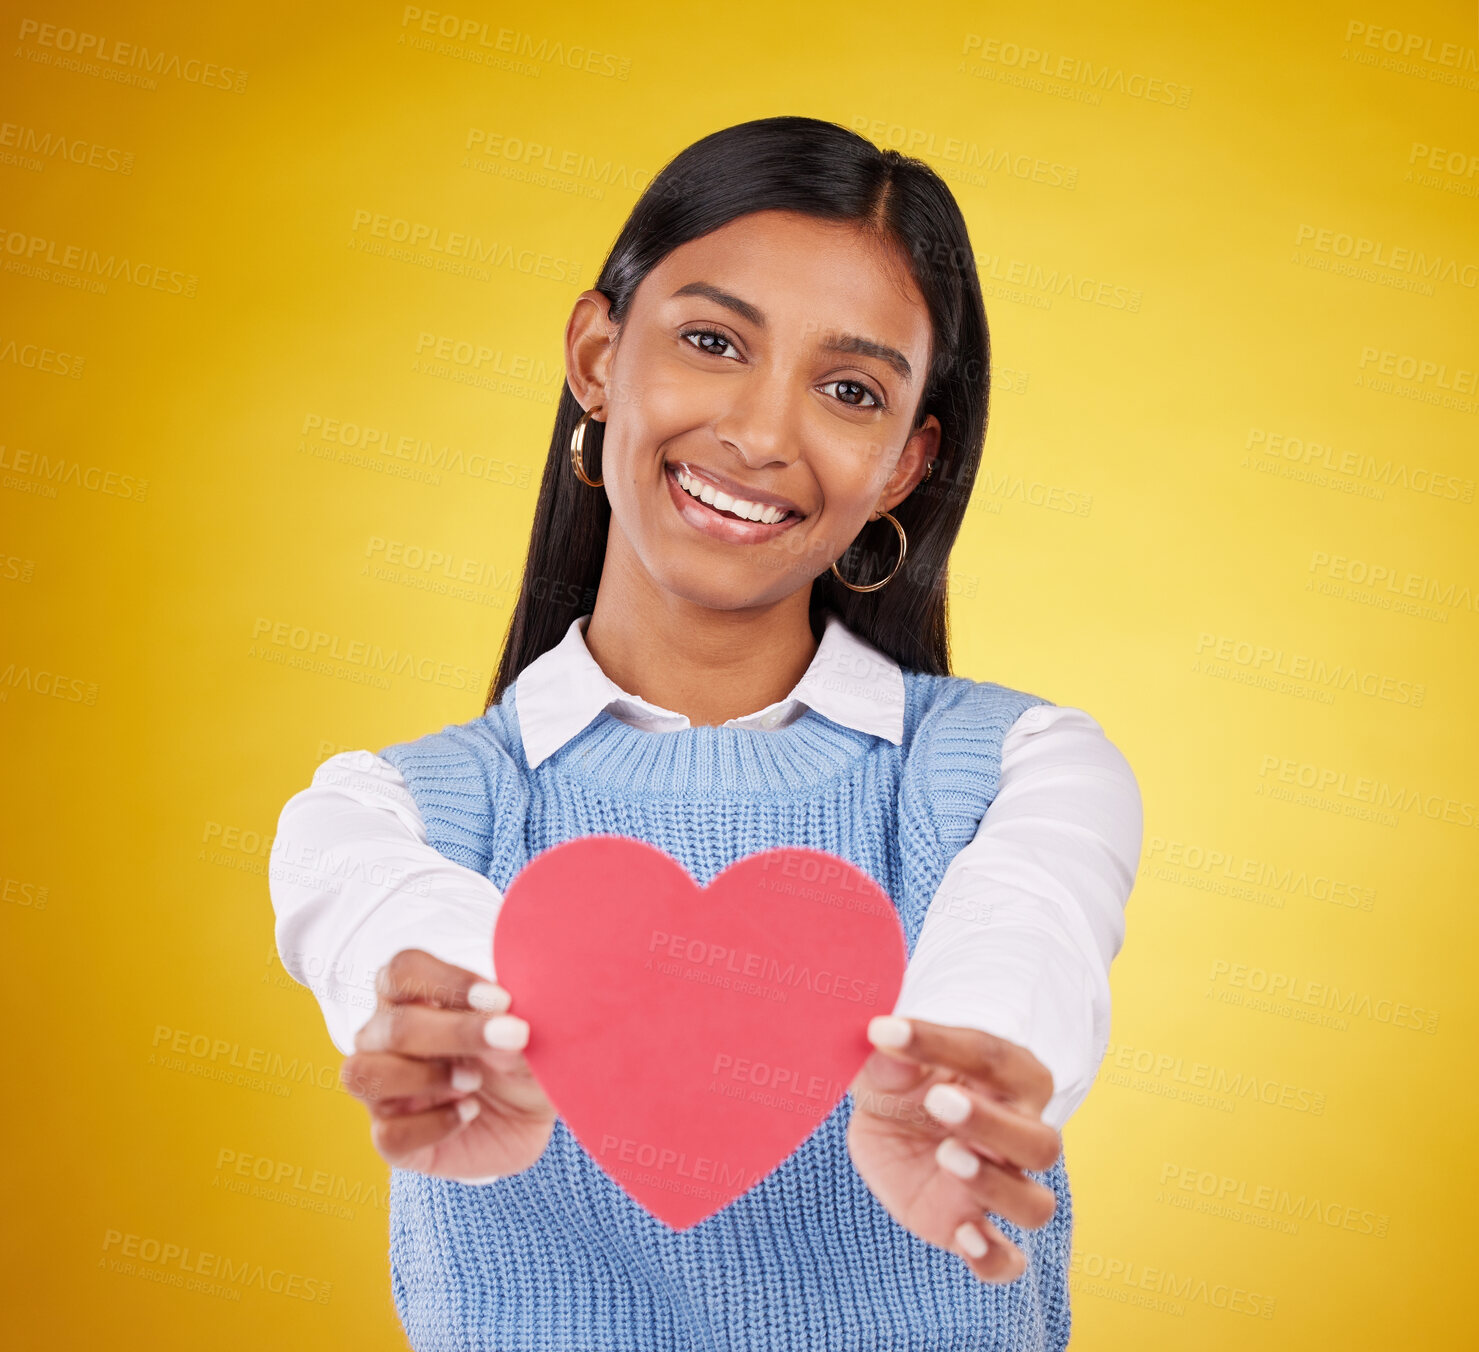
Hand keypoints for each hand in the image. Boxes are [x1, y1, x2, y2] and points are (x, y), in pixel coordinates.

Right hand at [341, 948, 554, 1179]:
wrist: (527, 1116)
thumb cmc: (517, 1057)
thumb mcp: (526, 1035)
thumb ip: (511, 1025)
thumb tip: (503, 1029)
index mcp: (411, 996)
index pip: (403, 972)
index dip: (447, 982)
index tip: (501, 999)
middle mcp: (383, 1039)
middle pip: (393, 1026)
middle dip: (455, 1033)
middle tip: (512, 1037)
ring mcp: (381, 1090)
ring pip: (364, 1074)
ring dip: (426, 1077)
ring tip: (475, 1080)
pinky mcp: (392, 1139)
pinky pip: (388, 1134)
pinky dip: (433, 1125)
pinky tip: (469, 1112)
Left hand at [846, 1015, 1061, 1282]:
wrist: (890, 1126)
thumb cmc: (902, 1082)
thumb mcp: (886, 1065)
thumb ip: (888, 1060)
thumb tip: (884, 1043)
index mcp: (1008, 1078)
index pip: (991, 1057)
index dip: (939, 1043)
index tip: (886, 1031)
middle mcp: (1019, 1133)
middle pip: (1039, 1141)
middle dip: (991, 1123)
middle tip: (938, 1100)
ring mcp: (1001, 1186)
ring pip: (1036, 1204)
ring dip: (996, 1185)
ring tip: (946, 1155)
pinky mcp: (974, 1227)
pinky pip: (1006, 1262)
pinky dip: (993, 1258)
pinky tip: (964, 1237)